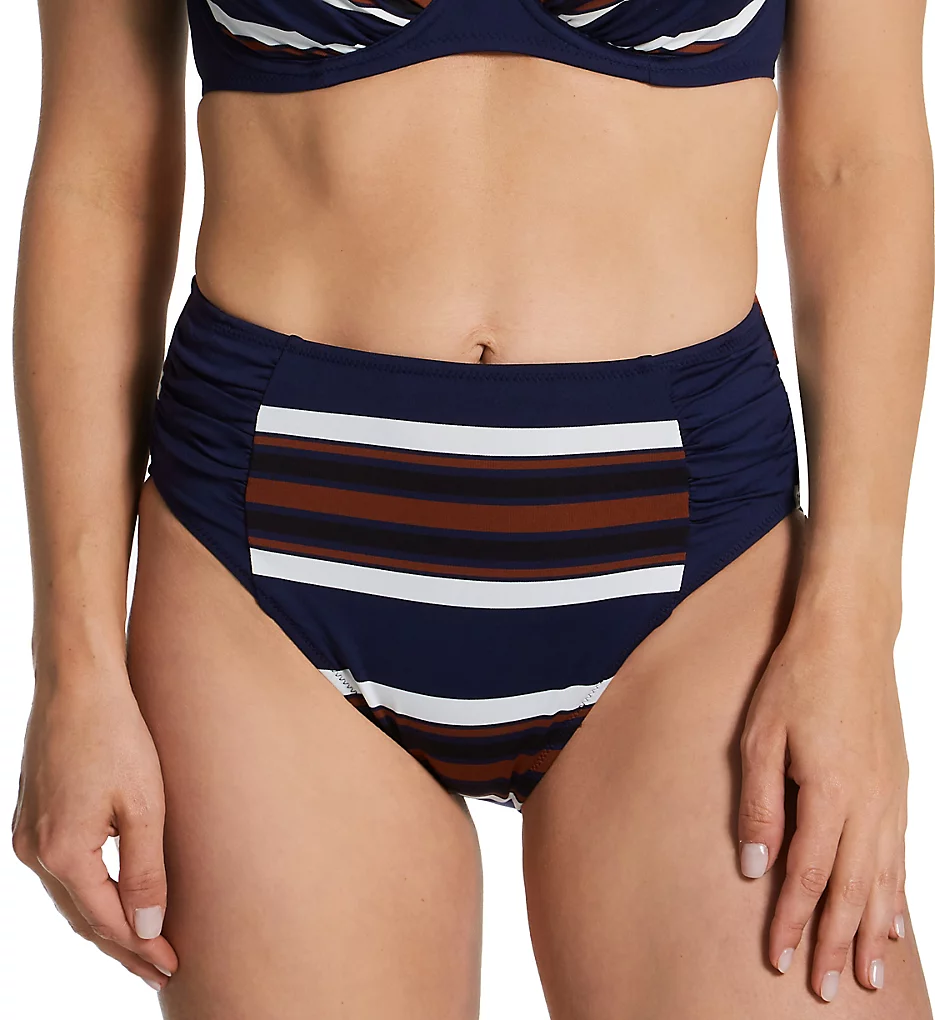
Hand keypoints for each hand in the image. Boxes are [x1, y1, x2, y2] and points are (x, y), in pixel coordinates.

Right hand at [11, 661, 177, 990]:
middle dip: (123, 945)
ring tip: (141, 943)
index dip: (141, 948)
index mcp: (63, 854)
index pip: (106, 921)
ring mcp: (29, 834)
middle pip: (83, 916)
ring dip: (104, 921)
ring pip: (70, 896)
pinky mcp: (34, 816)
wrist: (78, 684)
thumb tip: (147, 930)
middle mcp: (36, 852)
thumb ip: (146, 872)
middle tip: (159, 969)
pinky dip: (88, 891)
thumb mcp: (144, 805)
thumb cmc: (117, 736)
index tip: (172, 966)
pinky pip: (62, 871)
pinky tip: (110, 896)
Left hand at [737, 603, 907, 1001]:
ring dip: (873, 932)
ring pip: (883, 881)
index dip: (794, 923)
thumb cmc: (796, 680)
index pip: (808, 876)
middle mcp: (868, 803)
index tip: (780, 960)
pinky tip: (893, 920)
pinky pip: (900, 855)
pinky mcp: (899, 786)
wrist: (849, 637)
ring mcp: (890, 797)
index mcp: (829, 792)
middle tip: (830, 992)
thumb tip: (753, 865)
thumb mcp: (760, 736)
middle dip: (838, 945)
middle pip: (852, 891)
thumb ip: (759, 804)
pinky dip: (896, 895)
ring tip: (869, 976)